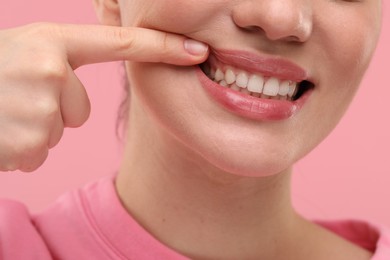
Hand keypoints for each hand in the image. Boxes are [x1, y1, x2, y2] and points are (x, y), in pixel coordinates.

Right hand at [0, 23, 208, 171]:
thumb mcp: (21, 53)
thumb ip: (59, 62)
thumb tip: (77, 90)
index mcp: (50, 42)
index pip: (121, 44)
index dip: (163, 45)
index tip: (197, 49)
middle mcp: (50, 69)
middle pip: (82, 107)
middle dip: (54, 109)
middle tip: (13, 98)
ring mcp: (40, 107)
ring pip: (61, 130)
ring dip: (34, 128)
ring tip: (2, 113)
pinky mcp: (29, 142)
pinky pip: (42, 152)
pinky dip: (21, 148)